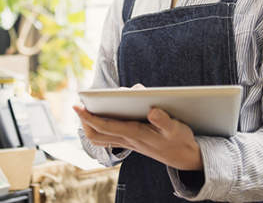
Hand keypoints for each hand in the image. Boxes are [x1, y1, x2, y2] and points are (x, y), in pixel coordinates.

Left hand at [74, 104, 202, 170]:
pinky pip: (109, 138)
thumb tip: (151, 110)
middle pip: (96, 135)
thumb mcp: (176, 129)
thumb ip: (164, 120)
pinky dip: (101, 128)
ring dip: (90, 126)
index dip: (89, 117)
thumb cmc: (180, 140)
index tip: (77, 106)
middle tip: (79, 106)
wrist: (186, 157)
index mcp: (135, 134)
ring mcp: (129, 143)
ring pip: (101, 138)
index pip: (105, 126)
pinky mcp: (132, 142)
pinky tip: (103, 116)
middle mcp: (128, 140)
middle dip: (85, 121)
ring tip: (86, 110)